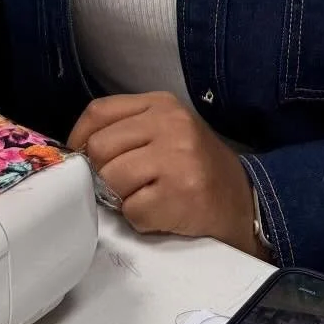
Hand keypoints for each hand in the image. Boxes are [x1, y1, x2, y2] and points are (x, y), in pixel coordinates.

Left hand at [68, 92, 262, 255]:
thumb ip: (129, 130)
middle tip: (125, 185)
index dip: (80, 138)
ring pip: (112, 179)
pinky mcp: (180, 194)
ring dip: (122, 199)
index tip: (81, 158)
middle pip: (100, 147)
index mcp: (161, 104)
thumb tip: (80, 151)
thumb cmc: (196, 167)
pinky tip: (162, 213)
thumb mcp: (167, 131)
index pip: (99, 112)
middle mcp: (170, 124)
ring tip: (147, 197)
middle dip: (103, 174)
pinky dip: (140, 220)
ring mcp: (176, 158)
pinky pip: (133, 211)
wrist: (244, 201)